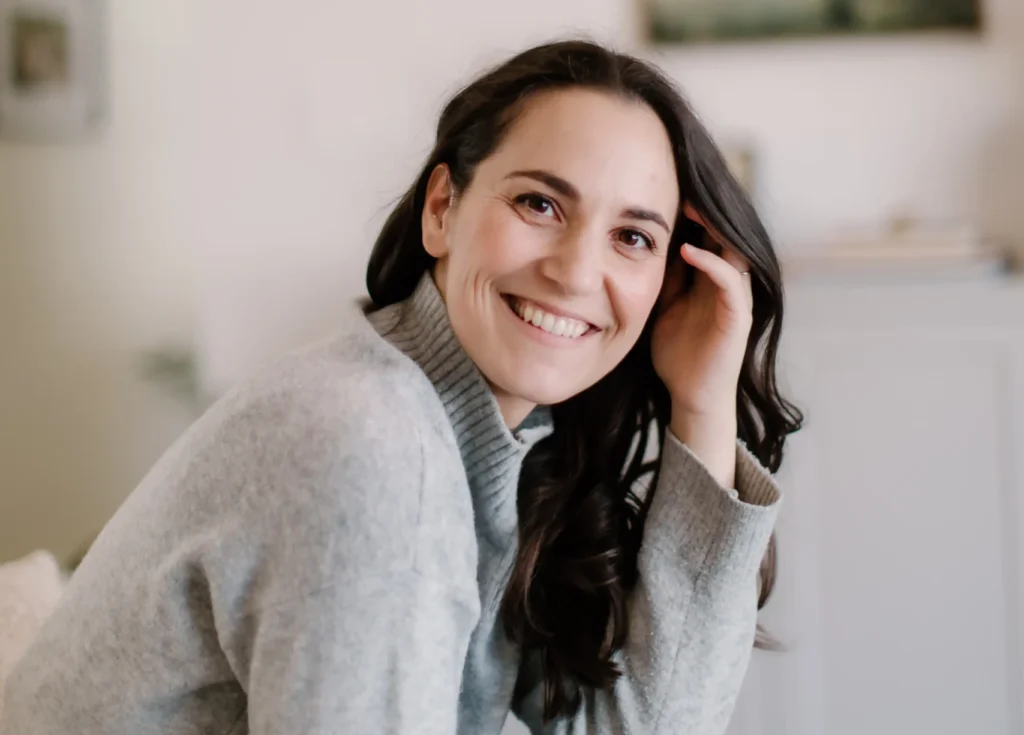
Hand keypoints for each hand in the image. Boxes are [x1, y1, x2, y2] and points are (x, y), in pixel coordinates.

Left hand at [651, 203, 752, 485]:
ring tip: (688, 207)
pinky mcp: (738, 319)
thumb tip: (639, 248)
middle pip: (725, 234)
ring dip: (713, 227)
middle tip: (679, 186)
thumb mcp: (661, 305)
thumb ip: (662, 277)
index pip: (708, 234)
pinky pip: (730, 283)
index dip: (692, 212)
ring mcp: (736, 300)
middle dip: (704, 210)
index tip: (665, 191)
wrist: (691, 397)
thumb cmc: (677, 354)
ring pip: (734, 250)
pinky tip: (689, 251)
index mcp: (711, 279)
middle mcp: (728, 284)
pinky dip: (711, 264)